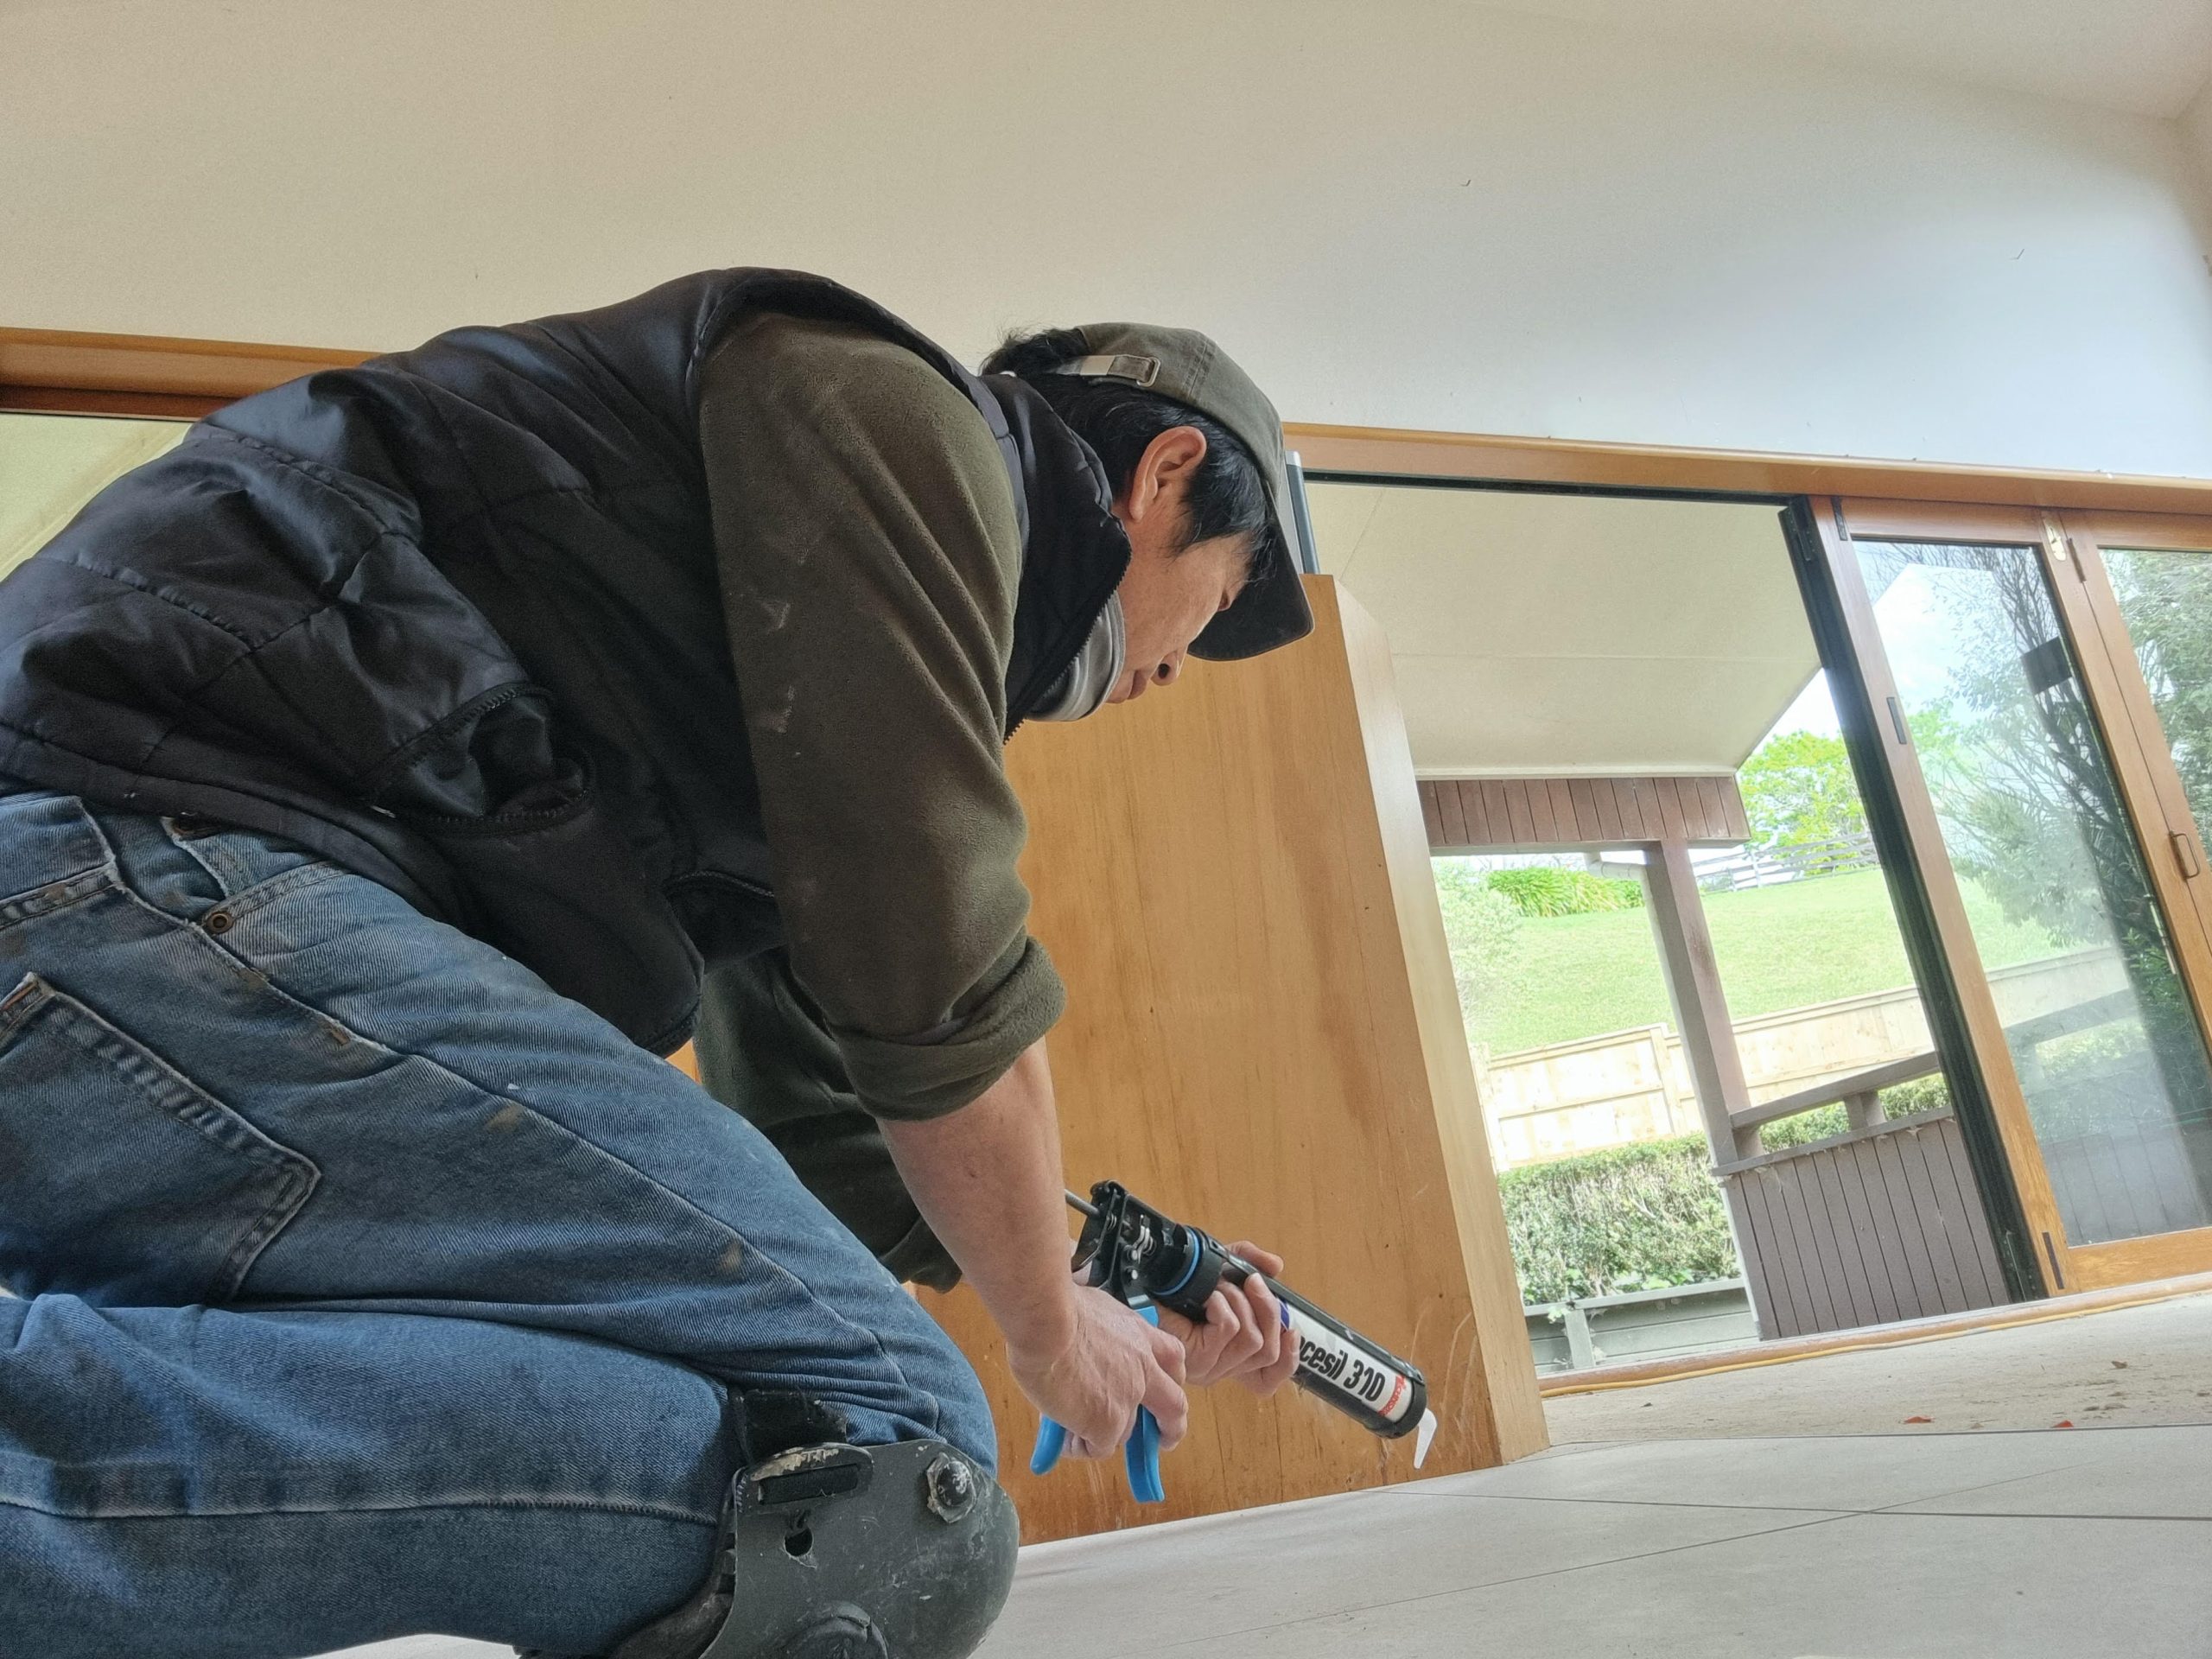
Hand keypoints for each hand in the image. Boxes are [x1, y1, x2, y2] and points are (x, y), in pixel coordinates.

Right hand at [1008, 1283, 1187, 1459]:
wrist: (1045, 1321)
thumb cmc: (1055, 1306)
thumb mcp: (1091, 1307)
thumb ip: (1100, 1331)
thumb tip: (1085, 1341)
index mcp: (1139, 1334)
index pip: (1171, 1357)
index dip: (1170, 1378)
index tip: (1163, 1389)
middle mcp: (1142, 1367)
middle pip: (1174, 1405)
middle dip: (1172, 1427)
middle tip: (1162, 1439)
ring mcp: (1128, 1398)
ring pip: (1126, 1431)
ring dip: (1103, 1435)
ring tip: (1070, 1430)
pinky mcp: (1108, 1422)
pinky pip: (1099, 1447)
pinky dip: (1081, 1447)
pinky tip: (1060, 1439)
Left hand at [1156, 1243, 1302, 1395]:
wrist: (1142, 1284)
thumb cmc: (1178, 1281)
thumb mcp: (1221, 1265)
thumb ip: (1249, 1262)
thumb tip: (1277, 1267)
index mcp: (1231, 1355)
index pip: (1270, 1378)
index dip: (1289, 1359)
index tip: (1292, 1330)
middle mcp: (1223, 1367)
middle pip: (1269, 1351)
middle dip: (1268, 1310)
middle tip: (1253, 1281)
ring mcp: (1210, 1367)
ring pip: (1252, 1339)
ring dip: (1241, 1304)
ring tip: (1221, 1287)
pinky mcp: (1196, 1357)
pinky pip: (1229, 1329)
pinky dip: (1223, 1305)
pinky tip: (1208, 1297)